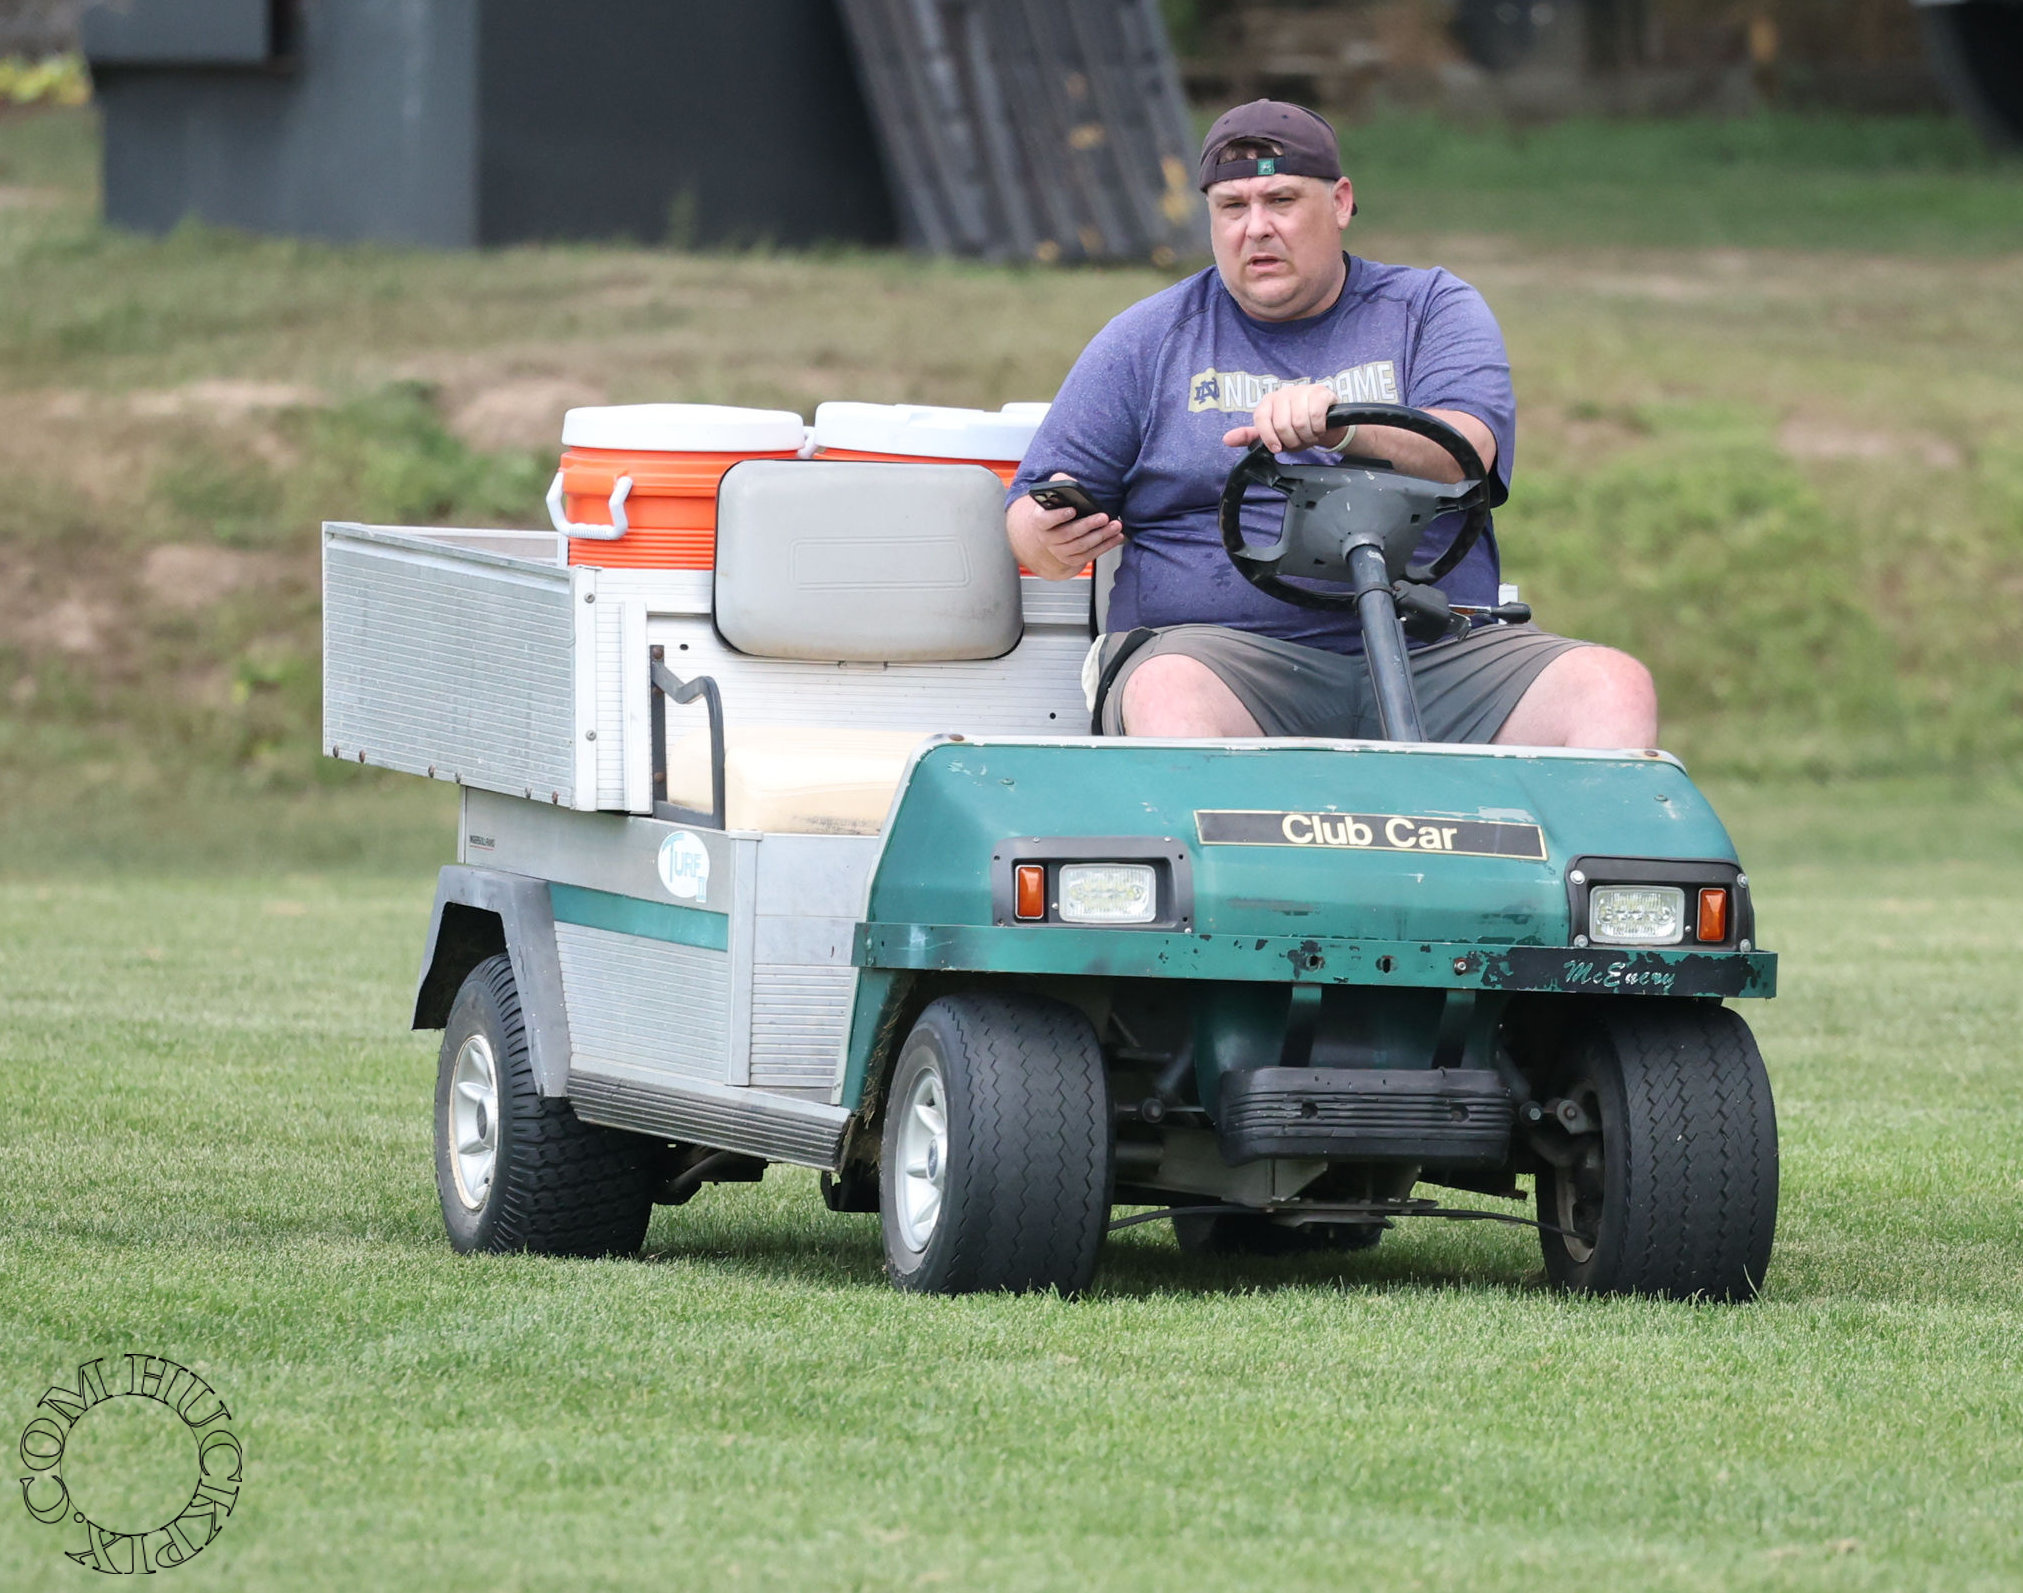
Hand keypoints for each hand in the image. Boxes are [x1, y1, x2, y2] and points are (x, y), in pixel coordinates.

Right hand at [1007, 471, 1123, 580]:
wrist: (1055, 531)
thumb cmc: (1058, 508)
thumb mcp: (1055, 493)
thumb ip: (1059, 483)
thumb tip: (1067, 480)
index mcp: (1041, 520)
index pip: (1045, 520)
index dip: (1058, 516)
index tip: (1072, 510)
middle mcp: (1048, 538)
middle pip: (1068, 534)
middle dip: (1088, 525)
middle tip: (1103, 517)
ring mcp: (1059, 551)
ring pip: (1081, 545)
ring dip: (1101, 536)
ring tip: (1115, 526)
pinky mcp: (1071, 560)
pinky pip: (1089, 555)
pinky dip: (1105, 546)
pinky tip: (1116, 537)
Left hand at [1223, 384, 1349, 454]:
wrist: (1325, 425)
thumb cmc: (1296, 430)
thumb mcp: (1272, 436)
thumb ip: (1250, 437)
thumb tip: (1226, 439)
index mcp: (1268, 402)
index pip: (1261, 418)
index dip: (1269, 437)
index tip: (1277, 448)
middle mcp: (1283, 393)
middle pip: (1282, 424)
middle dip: (1292, 440)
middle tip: (1298, 441)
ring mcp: (1302, 390)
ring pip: (1299, 421)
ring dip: (1306, 436)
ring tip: (1309, 435)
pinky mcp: (1320, 392)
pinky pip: (1315, 415)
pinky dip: (1318, 429)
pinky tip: (1319, 429)